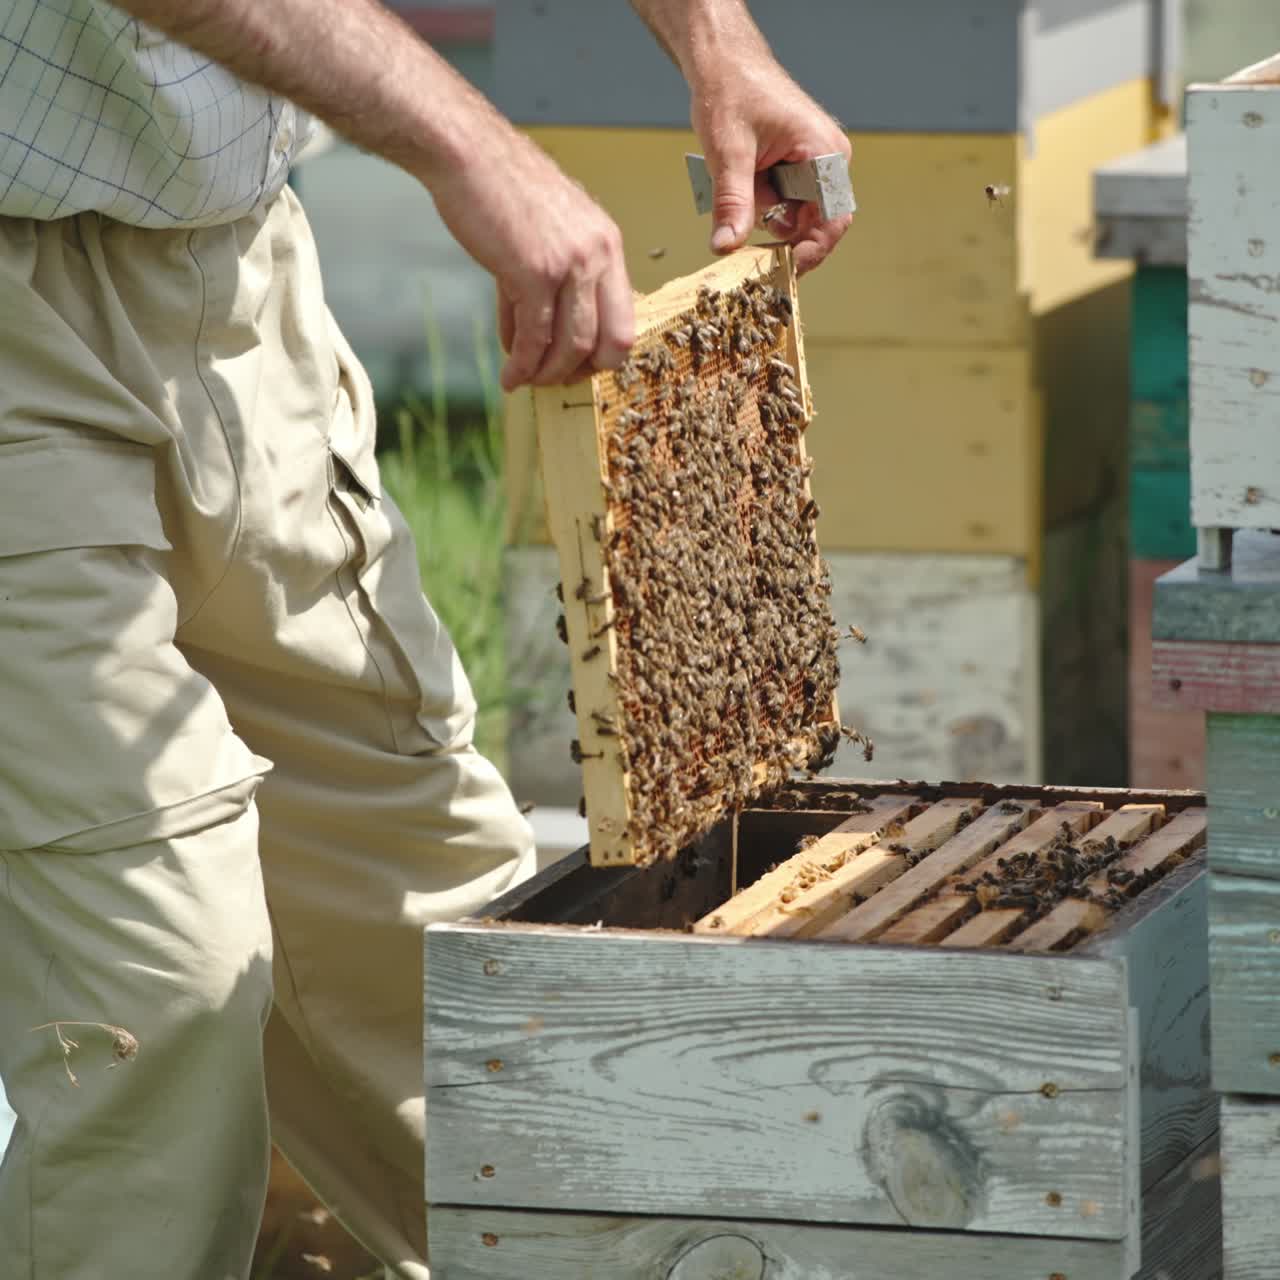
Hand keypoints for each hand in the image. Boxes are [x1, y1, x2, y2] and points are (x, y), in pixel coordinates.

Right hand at [427, 121, 634, 390]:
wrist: (468, 154)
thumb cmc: (501, 190)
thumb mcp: (548, 231)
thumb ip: (555, 277)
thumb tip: (538, 331)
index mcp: (608, 244)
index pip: (625, 319)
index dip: (603, 354)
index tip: (576, 366)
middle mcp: (598, 255)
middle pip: (611, 342)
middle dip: (582, 372)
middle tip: (555, 381)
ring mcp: (569, 264)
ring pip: (572, 346)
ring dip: (547, 373)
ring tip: (525, 380)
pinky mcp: (534, 272)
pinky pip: (535, 337)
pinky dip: (522, 363)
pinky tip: (510, 373)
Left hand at [691, 59, 851, 274]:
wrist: (724, 64)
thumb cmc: (733, 92)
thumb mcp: (728, 152)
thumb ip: (731, 202)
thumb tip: (725, 247)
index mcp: (825, 155)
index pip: (832, 220)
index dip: (811, 252)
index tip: (783, 273)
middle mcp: (828, 162)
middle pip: (816, 224)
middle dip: (783, 242)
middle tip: (751, 260)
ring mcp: (815, 166)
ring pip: (796, 218)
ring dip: (767, 222)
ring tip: (740, 203)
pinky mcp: (798, 169)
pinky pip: (785, 205)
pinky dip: (763, 210)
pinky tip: (744, 194)